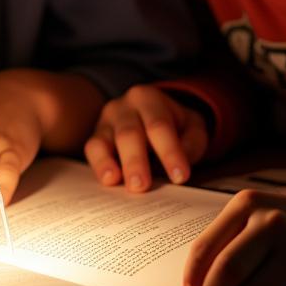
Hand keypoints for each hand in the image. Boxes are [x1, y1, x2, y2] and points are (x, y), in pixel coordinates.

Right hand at [84, 84, 207, 190]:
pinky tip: (107, 179)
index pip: (159, 126)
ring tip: (116, 182)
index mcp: (149, 99)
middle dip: (135, 160)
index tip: (179, 177)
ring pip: (104, 141)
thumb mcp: (192, 126)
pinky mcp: (96, 137)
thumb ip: (193, 140)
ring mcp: (105, 121)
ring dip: (109, 163)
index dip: (169, 152)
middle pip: (129, 133)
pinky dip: (99, 165)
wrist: (151, 116)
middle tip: (141, 186)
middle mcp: (123, 107)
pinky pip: (92, 150)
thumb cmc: (174, 125)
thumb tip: (182, 159)